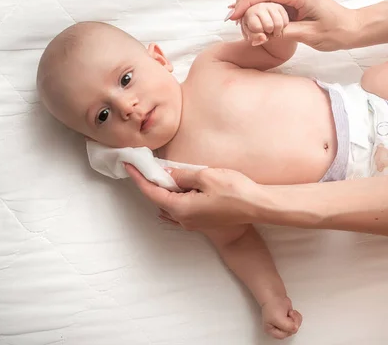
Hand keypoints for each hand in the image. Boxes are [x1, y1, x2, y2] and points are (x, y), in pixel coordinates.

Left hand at [125, 164, 265, 229]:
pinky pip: (183, 207)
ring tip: (164, 173)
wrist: (258, 207)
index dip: (138, 178)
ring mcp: (194, 222)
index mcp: (181, 208)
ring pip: (172, 203)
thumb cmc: (235, 192)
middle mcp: (184, 218)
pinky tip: (183, 185)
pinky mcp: (204, 220)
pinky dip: (177, 195)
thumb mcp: (206, 177)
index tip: (128, 165)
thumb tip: (167, 174)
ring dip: (166, 189)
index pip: (152, 192)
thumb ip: (183, 175)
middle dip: (152, 182)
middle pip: (160, 199)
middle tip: (145, 165)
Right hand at [227, 0, 358, 50]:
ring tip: (237, 18)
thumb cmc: (336, 31)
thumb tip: (266, 33)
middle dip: (243, 0)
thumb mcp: (311, 35)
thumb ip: (287, 32)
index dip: (246, 4)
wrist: (352, 27)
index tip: (234, 16)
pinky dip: (258, 5)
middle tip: (231, 18)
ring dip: (249, 1)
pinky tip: (249, 16)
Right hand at [261, 296, 302, 339]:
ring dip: (295, 319)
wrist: (275, 295)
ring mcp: (284, 325)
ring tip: (290, 313)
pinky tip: (292, 312)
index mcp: (271, 331)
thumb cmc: (273, 306)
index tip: (287, 319)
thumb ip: (288, 326)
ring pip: (295, 327)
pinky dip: (297, 317)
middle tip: (289, 315)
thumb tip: (295, 328)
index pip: (283, 335)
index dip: (287, 328)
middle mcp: (277, 329)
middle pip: (290, 332)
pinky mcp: (289, 320)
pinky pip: (297, 322)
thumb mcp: (279, 319)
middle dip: (292, 322)